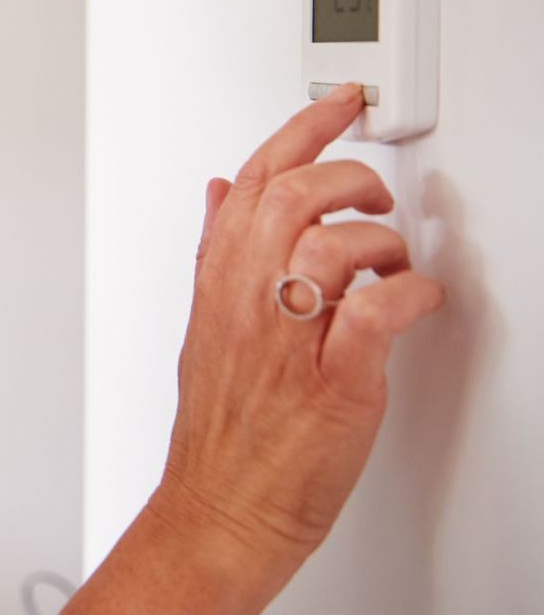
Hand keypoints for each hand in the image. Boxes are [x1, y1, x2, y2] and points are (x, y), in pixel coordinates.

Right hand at [150, 82, 444, 581]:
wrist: (221, 509)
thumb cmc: (219, 428)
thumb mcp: (203, 323)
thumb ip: (216, 251)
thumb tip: (221, 190)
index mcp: (219, 282)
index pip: (255, 179)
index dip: (302, 129)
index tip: (339, 104)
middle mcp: (248, 302)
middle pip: (295, 196)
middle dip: (350, 177)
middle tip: (375, 195)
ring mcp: (288, 342)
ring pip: (332, 245)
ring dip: (381, 243)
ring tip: (392, 263)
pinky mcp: (333, 384)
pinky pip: (374, 315)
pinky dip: (406, 295)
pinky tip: (411, 300)